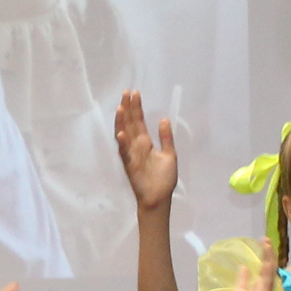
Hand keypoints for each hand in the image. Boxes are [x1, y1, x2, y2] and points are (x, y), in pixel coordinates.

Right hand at [114, 92, 177, 207]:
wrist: (159, 198)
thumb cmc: (164, 179)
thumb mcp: (169, 155)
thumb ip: (166, 138)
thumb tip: (163, 119)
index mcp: (145, 142)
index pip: (138, 121)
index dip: (136, 107)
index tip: (135, 92)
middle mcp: (136, 145)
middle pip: (130, 123)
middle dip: (128, 108)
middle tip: (126, 92)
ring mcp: (131, 154)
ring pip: (124, 134)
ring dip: (121, 122)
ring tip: (121, 108)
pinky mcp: (130, 165)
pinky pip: (124, 152)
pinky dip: (122, 143)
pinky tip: (121, 133)